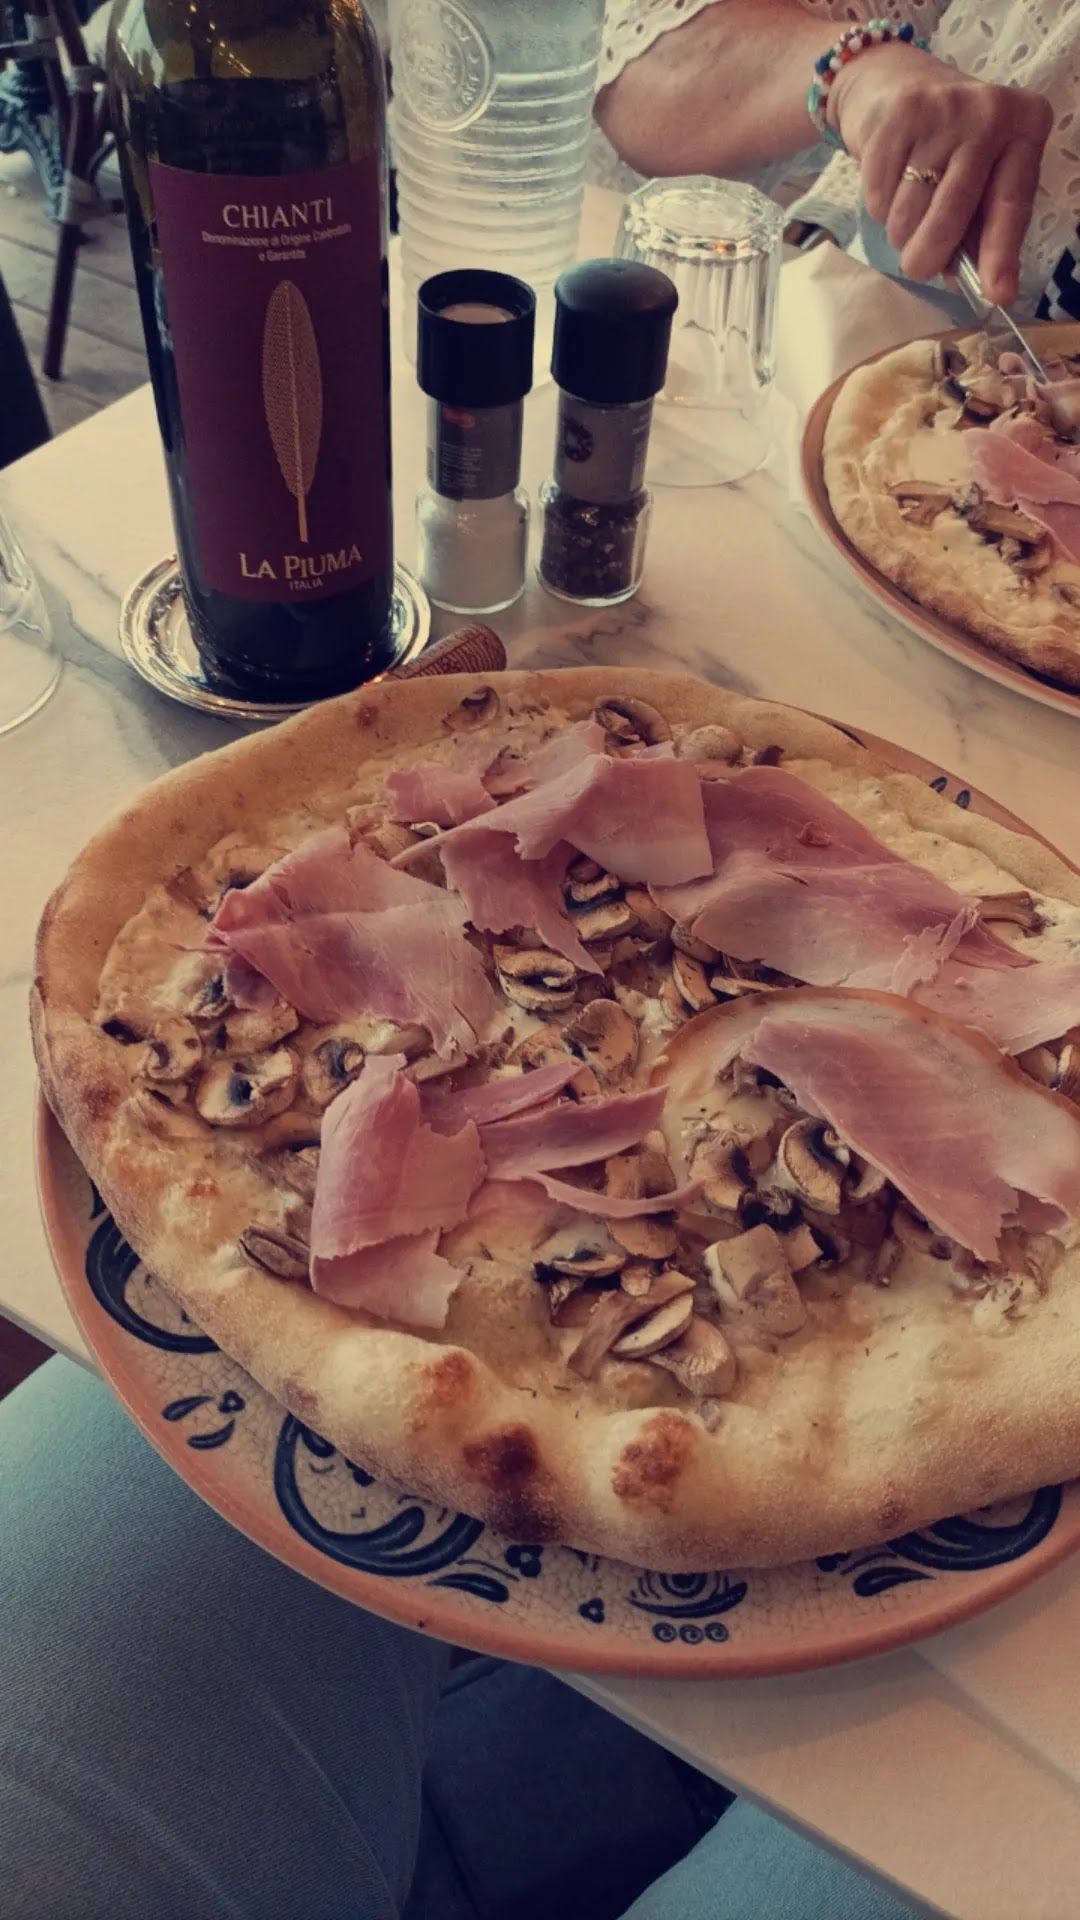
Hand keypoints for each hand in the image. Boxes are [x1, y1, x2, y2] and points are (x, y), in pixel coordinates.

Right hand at [829, 42, 1051, 307]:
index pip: (1011, 204)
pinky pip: (879, 196)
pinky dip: (880, 206)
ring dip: (900, 232)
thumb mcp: (981, 176)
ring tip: (907, 211)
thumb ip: (982, 228)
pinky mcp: (898, 116)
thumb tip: (981, 287)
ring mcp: (943, 109)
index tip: (997, 295)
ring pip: (909, 213)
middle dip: (928, 256)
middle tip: (918, 266)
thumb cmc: (949, 144)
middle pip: (951, 215)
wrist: (893, 82)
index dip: (1000, 255)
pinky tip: (889, 184)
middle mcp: (990, 111)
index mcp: (1025, 127)